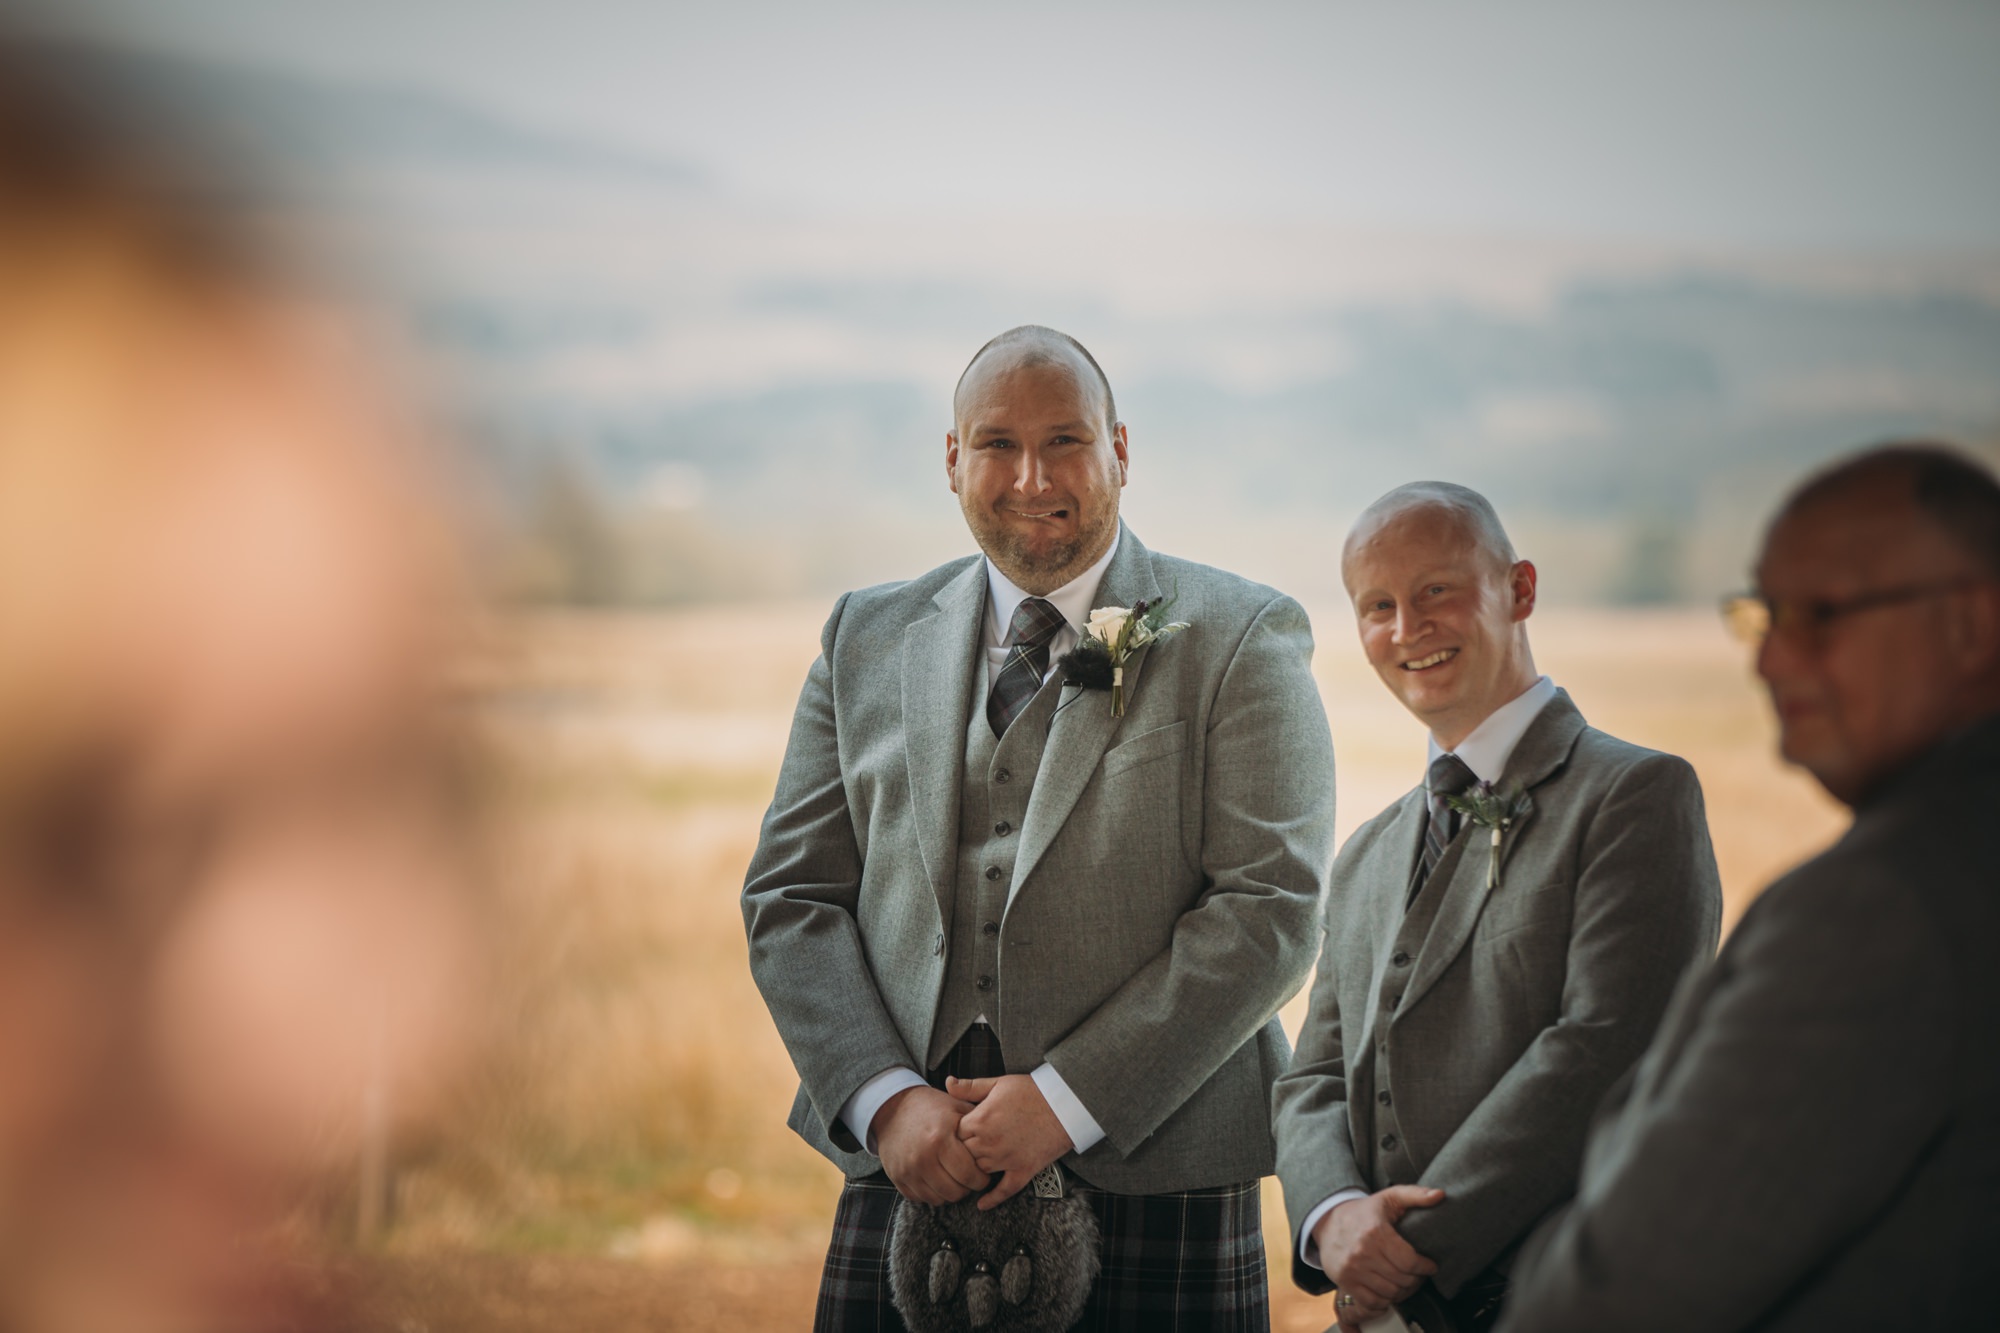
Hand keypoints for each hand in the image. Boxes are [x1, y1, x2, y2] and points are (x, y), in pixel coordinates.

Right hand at [873, 1085, 989, 1204]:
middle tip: (972, 1179)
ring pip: (939, 1199)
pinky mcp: (898, 1178)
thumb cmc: (930, 1107)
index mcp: (940, 1138)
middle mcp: (923, 1157)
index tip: (984, 1174)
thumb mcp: (955, 1107)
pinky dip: (934, 1193)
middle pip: (956, 1191)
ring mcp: (908, 1170)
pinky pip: (922, 1199)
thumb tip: (998, 1142)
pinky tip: (939, 1180)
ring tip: (956, 1180)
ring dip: (952, 1193)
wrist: (892, 1109)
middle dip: (968, 1188)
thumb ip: (977, 1124)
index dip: (982, 1178)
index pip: (969, 1174)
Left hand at [946, 1074, 1074, 1209]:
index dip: (954, 1133)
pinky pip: (1004, 1190)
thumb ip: (970, 1086)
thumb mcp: (998, 1083)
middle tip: (964, 1150)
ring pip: (978, 1172)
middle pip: (963, 1155)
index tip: (959, 1132)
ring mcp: (1006, 1159)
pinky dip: (992, 1199)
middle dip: (962, 1152)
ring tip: (972, 1168)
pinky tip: (982, 1205)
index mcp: (980, 1120)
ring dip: (975, 1170)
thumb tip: (948, 1083)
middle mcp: (989, 1142)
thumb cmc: (1032, 1091)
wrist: (1064, 1104)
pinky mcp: (1023, 1170)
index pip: (953, 1135)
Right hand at [1312, 1185, 1443, 1321]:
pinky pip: (1372, 1302)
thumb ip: (1416, 1195)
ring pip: (1389, 1293)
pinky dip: (1384, 1300)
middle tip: (1418, 1273)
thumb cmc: (1364, 1211)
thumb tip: (1440, 1195)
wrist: (1327, 1221)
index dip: (1425, 1266)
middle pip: (1401, 1279)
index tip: (1430, 1265)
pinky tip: (1387, 1289)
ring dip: (1402, 1290)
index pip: (1409, 1262)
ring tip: (1405, 1280)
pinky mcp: (1345, 1282)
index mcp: (1376, 1232)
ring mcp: (1352, 1269)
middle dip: (1415, 1279)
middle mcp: (1362, 1253)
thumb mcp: (1389, 1197)